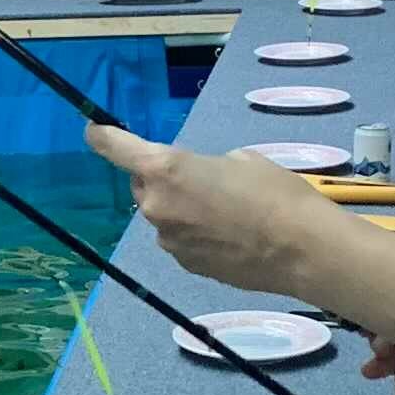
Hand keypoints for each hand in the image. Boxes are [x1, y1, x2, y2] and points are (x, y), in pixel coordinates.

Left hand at [90, 121, 394, 337]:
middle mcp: (156, 205)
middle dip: (162, 179)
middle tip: (202, 179)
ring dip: (181, 208)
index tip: (93, 130)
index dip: (103, 136)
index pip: (117, 148)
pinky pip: (181, 239)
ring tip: (226, 212)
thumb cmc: (275, 193)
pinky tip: (230, 237)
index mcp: (165, 169)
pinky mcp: (185, 264)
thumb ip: (205, 167)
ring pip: (164, 214)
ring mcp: (168, 240)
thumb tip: (200, 183)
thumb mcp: (241, 160)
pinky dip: (195, 233)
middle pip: (144, 185)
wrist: (302, 249)